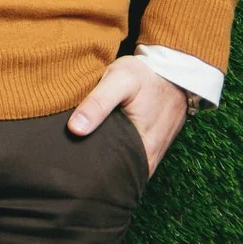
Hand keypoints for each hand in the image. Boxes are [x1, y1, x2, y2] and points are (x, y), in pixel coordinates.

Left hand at [67, 55, 188, 175]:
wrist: (173, 71)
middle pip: (117, 171)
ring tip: (80, 155)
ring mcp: (152, 153)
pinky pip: (131, 158)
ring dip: (105, 161)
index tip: (69, 168)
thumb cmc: (144, 75)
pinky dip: (116, 154)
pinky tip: (99, 145)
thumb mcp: (119, 80)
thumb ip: (98, 103)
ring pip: (123, 166)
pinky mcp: (152, 146)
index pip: (112, 172)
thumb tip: (75, 130)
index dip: (90, 171)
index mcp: (144, 147)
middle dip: (95, 168)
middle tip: (70, 160)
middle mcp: (150, 156)